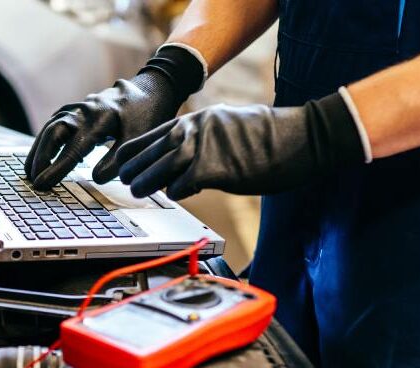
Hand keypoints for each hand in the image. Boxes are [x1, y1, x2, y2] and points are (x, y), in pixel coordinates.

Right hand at [24, 44, 205, 189]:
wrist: (151, 90)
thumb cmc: (147, 116)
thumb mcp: (139, 139)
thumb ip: (118, 159)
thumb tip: (95, 179)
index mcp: (101, 118)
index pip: (74, 148)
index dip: (56, 168)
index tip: (43, 184)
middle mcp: (86, 110)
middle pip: (55, 132)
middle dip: (41, 157)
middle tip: (32, 180)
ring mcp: (79, 107)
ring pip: (52, 126)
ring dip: (39, 148)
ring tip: (30, 171)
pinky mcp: (77, 109)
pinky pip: (55, 123)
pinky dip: (45, 139)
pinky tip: (40, 153)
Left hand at [116, 92, 365, 198]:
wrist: (299, 138)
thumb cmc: (267, 137)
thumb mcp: (226, 128)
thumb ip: (202, 140)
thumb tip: (185, 160)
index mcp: (196, 119)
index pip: (149, 135)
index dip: (131, 153)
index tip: (120, 166)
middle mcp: (194, 130)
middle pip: (148, 152)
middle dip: (132, 169)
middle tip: (123, 182)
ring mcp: (203, 148)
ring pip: (158, 169)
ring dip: (145, 183)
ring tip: (137, 192)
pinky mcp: (215, 169)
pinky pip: (182, 185)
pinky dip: (176, 193)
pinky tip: (177, 195)